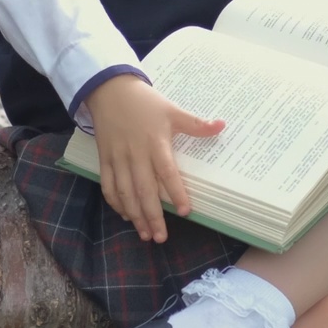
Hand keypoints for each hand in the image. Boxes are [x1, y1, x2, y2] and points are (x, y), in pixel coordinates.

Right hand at [85, 75, 224, 243]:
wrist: (111, 89)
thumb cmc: (146, 102)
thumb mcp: (172, 110)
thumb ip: (196, 123)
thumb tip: (223, 125)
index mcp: (155, 142)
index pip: (167, 171)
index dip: (176, 192)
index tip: (186, 211)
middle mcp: (136, 153)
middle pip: (144, 190)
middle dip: (152, 216)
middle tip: (161, 237)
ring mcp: (118, 157)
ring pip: (125, 192)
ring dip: (134, 215)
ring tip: (145, 234)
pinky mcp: (104, 158)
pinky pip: (108, 185)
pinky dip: (115, 203)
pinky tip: (125, 215)